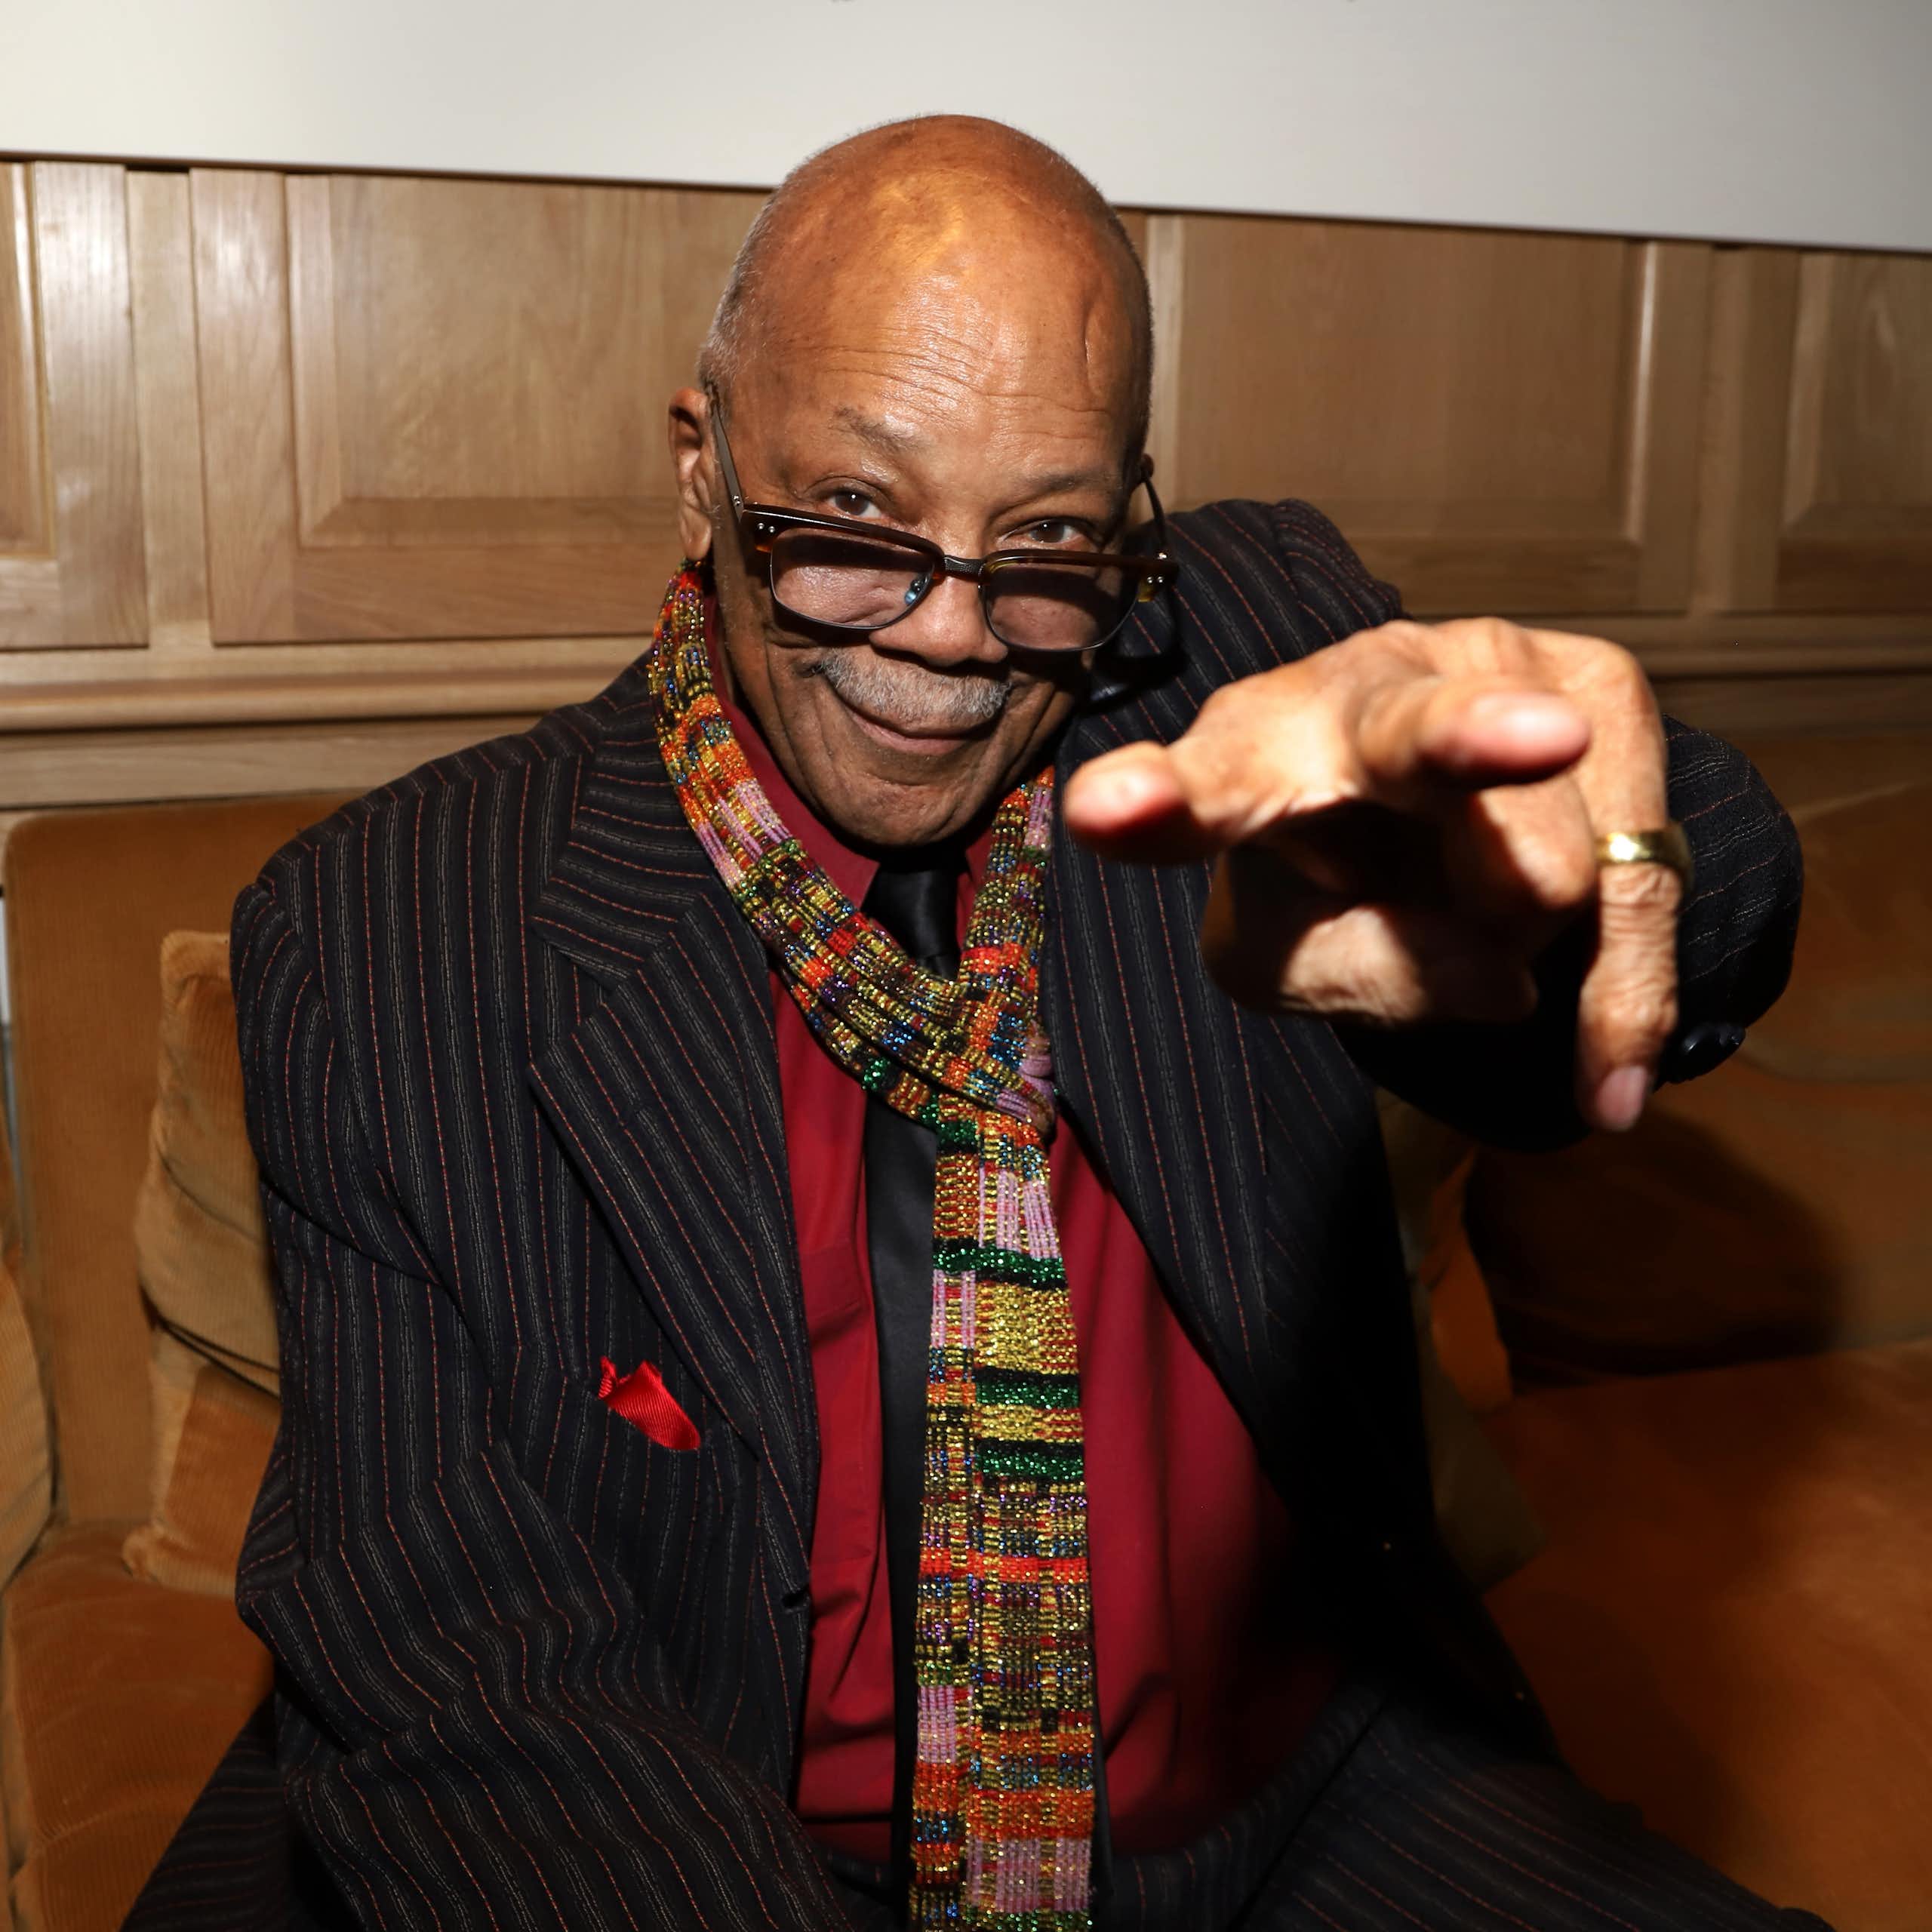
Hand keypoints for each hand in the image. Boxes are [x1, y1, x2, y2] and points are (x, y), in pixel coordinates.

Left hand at [1061, 617, 1679, 1133]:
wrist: (1426, 812)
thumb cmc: (1324, 887)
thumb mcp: (1290, 963)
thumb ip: (1363, 976)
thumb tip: (1512, 975)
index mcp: (1246, 752)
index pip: (1197, 784)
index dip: (1154, 802)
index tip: (1113, 811)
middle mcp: (1361, 682)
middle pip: (1411, 730)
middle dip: (1473, 734)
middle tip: (1546, 737)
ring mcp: (1491, 661)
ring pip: (1548, 872)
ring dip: (1524, 947)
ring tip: (1480, 921)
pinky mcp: (1601, 684)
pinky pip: (1640, 878)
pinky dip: (1622, 988)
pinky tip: (1605, 1069)